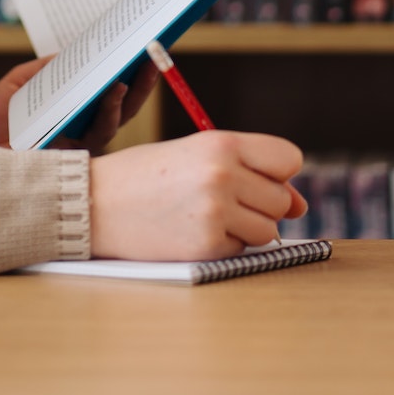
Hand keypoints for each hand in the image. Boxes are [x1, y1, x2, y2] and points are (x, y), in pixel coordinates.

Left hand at [0, 57, 158, 149]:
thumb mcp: (19, 82)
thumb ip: (45, 67)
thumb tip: (76, 50)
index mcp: (71, 109)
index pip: (106, 90)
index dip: (126, 71)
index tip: (141, 46)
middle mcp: (80, 128)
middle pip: (121, 106)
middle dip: (141, 82)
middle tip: (152, 54)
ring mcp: (78, 144)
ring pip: (115, 121)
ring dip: (127, 96)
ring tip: (131, 71)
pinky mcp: (71, 157)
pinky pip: (97, 135)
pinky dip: (108, 112)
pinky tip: (113, 91)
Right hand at [89, 131, 308, 260]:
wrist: (92, 203)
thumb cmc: (144, 176)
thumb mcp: (195, 156)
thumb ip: (250, 172)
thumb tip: (301, 205)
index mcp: (221, 143)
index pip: (288, 159)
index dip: (276, 173)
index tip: (255, 178)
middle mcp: (223, 175)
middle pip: (281, 199)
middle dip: (258, 204)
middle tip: (217, 199)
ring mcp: (216, 212)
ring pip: (268, 230)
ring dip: (244, 229)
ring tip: (203, 215)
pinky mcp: (206, 246)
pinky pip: (241, 250)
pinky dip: (223, 246)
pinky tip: (190, 231)